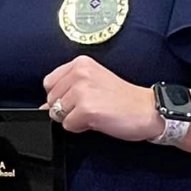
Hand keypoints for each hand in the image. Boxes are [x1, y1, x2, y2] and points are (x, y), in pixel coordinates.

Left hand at [41, 55, 162, 140]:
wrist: (146, 109)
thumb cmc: (123, 98)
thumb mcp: (93, 82)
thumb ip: (68, 89)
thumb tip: (44, 107)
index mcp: (80, 63)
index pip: (49, 82)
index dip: (60, 95)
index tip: (79, 98)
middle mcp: (79, 72)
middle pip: (51, 99)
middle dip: (66, 108)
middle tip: (90, 106)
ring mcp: (82, 90)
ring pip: (57, 113)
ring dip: (73, 118)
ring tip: (94, 112)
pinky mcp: (86, 109)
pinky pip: (68, 125)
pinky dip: (80, 128)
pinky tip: (98, 120)